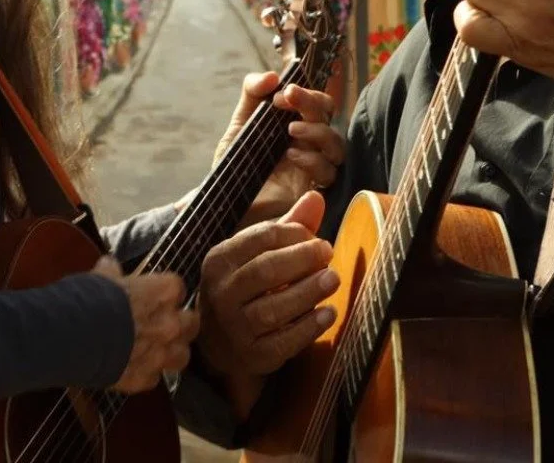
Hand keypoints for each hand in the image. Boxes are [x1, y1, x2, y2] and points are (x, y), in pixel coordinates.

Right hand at [92, 257, 199, 393]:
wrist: (77, 337)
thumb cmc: (92, 299)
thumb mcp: (102, 277)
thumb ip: (112, 271)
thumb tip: (109, 265)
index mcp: (164, 291)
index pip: (178, 287)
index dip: (166, 292)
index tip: (155, 294)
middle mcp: (171, 323)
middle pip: (192, 323)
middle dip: (181, 323)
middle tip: (165, 322)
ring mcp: (161, 354)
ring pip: (182, 356)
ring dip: (171, 352)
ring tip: (157, 350)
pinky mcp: (145, 379)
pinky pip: (153, 378)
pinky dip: (145, 373)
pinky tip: (131, 368)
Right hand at [196, 193, 337, 416]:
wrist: (219, 340)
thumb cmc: (246, 285)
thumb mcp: (258, 253)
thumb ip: (288, 226)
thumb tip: (316, 197)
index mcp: (220, 260)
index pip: (260, 238)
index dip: (293, 234)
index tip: (316, 236)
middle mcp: (221, 292)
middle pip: (266, 271)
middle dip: (302, 259)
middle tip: (329, 252)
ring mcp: (234, 328)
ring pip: (273, 309)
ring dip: (308, 292)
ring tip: (334, 279)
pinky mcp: (252, 356)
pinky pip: (283, 342)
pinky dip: (308, 328)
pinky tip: (329, 313)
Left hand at [214, 72, 344, 224]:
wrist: (225, 203)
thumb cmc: (235, 165)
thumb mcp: (239, 125)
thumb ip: (252, 94)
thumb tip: (273, 75)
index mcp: (293, 124)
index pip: (316, 102)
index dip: (306, 93)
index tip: (283, 93)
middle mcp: (307, 143)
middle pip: (329, 116)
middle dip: (313, 103)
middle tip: (289, 99)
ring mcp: (312, 167)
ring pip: (337, 144)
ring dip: (317, 131)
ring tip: (291, 131)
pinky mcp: (312, 190)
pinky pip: (329, 172)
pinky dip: (313, 160)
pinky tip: (292, 156)